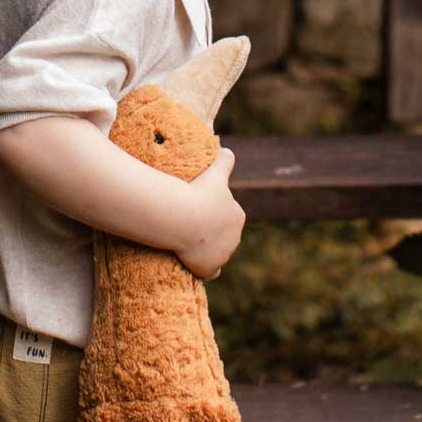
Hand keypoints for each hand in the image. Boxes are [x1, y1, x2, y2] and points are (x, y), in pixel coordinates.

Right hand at [175, 146, 243, 279]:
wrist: (184, 218)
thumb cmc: (197, 193)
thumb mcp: (213, 172)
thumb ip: (224, 161)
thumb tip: (227, 149)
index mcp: (237, 215)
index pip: (228, 215)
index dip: (211, 212)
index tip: (195, 209)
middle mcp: (234, 237)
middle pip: (222, 235)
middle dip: (209, 232)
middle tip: (186, 224)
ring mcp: (223, 254)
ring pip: (216, 252)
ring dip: (205, 249)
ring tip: (185, 242)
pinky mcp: (210, 268)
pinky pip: (211, 272)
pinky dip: (205, 269)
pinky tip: (194, 265)